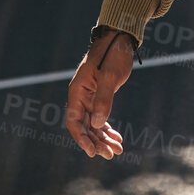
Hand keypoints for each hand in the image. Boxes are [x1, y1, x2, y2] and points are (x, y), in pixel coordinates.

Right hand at [65, 29, 133, 158]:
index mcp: (77, 92)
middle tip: (111, 154)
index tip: (93, 153)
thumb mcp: (110, 76)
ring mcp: (89, 98)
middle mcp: (80, 97)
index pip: (74, 122)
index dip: (82, 139)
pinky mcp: (99, 97)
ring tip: (118, 150)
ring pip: (93, 125)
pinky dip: (108, 129)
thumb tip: (97, 124)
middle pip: (84, 127)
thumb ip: (103, 99)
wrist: (119, 39)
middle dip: (96, 142)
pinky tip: (118, 138)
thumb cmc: (113, 55)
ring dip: (104, 138)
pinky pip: (100, 118)